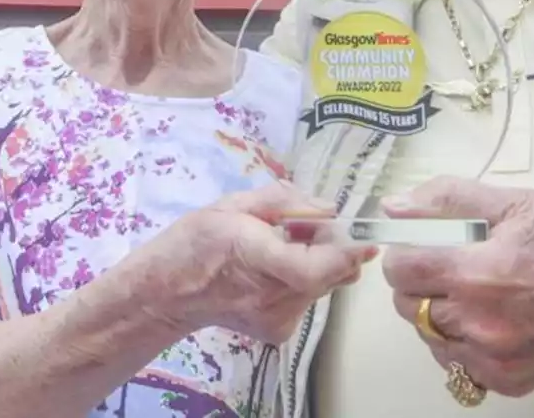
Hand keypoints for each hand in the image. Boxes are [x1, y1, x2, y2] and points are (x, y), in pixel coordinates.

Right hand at [128, 182, 377, 344]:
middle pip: (329, 273)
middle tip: (301, 226)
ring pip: (323, 285)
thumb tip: (329, 208)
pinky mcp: (279, 333)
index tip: (367, 240)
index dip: (347, 254)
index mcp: (255, 257)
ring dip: (317, 261)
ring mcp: (276, 321)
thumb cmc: (196, 241)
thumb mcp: (233, 203)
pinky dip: (304, 279)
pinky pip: (310, 298)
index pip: (315, 268)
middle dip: (331, 245)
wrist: (166, 293)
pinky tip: (274, 270)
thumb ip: (284, 200)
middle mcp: (271, 298)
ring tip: (280, 246)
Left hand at [382, 177, 533, 396]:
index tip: (419, 242)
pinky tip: (491, 316)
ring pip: (429, 335)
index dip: (404, 250)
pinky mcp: (509, 380)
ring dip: (439, 311)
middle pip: (408, 304)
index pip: (399, 269)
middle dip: (420, 279)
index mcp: (480, 272)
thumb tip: (396, 206)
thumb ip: (447, 200)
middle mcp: (483, 323)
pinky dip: (462, 341)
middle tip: (453, 260)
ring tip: (477, 288)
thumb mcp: (515, 200)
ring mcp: (495, 358)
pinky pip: (457, 363)